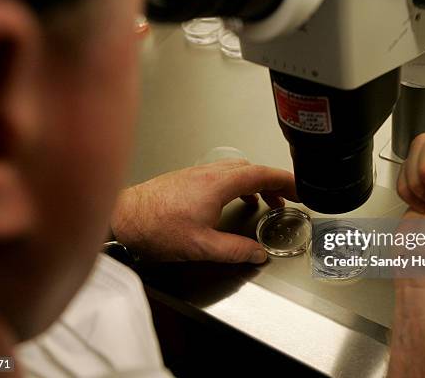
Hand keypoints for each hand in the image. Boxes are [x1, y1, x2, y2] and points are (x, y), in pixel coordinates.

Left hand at [110, 159, 297, 263]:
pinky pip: (223, 176)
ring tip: (266, 203)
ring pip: (236, 172)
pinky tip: (235, 202)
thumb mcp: (201, 246)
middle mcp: (209, 174)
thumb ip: (234, 250)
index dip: (285, 181)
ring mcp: (197, 174)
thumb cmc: (157, 228)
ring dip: (256, 184)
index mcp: (217, 184)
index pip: (261, 174)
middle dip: (274, 183)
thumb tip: (257, 254)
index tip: (299, 189)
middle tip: (287, 198)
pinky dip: (238, 186)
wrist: (125, 218)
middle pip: (251, 170)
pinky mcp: (188, 179)